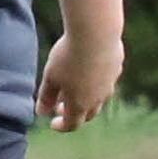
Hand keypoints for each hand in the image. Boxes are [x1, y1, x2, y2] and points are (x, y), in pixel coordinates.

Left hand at [34, 12, 123, 130]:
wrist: (95, 32)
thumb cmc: (68, 56)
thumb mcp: (51, 77)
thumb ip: (46, 97)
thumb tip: (40, 113)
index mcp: (80, 104)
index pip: (72, 125)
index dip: (61, 126)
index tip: (52, 122)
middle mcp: (98, 98)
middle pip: (88, 114)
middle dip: (74, 112)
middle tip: (61, 104)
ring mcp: (110, 83)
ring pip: (100, 97)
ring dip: (87, 96)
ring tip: (74, 84)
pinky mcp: (117, 66)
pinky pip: (107, 79)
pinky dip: (97, 79)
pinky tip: (88, 66)